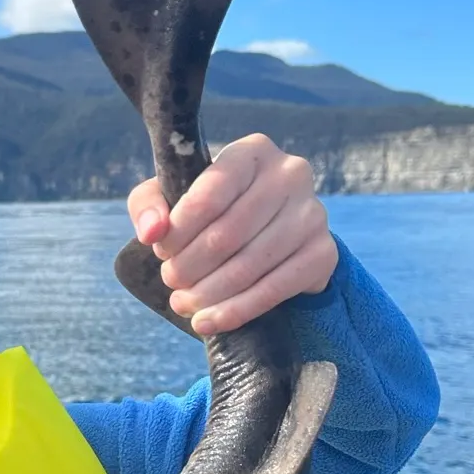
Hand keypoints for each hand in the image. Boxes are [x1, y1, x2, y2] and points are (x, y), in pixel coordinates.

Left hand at [126, 133, 336, 335]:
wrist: (272, 229)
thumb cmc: (214, 207)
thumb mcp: (173, 194)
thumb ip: (150, 204)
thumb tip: (151, 232)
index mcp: (252, 151)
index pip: (210, 193)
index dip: (179, 229)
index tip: (161, 250)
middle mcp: (290, 175)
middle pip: (228, 234)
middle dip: (189, 266)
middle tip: (172, 281)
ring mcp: (313, 214)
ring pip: (249, 265)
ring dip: (208, 293)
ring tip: (183, 303)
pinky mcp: (323, 253)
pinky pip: (275, 289)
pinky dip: (236, 311)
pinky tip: (209, 321)